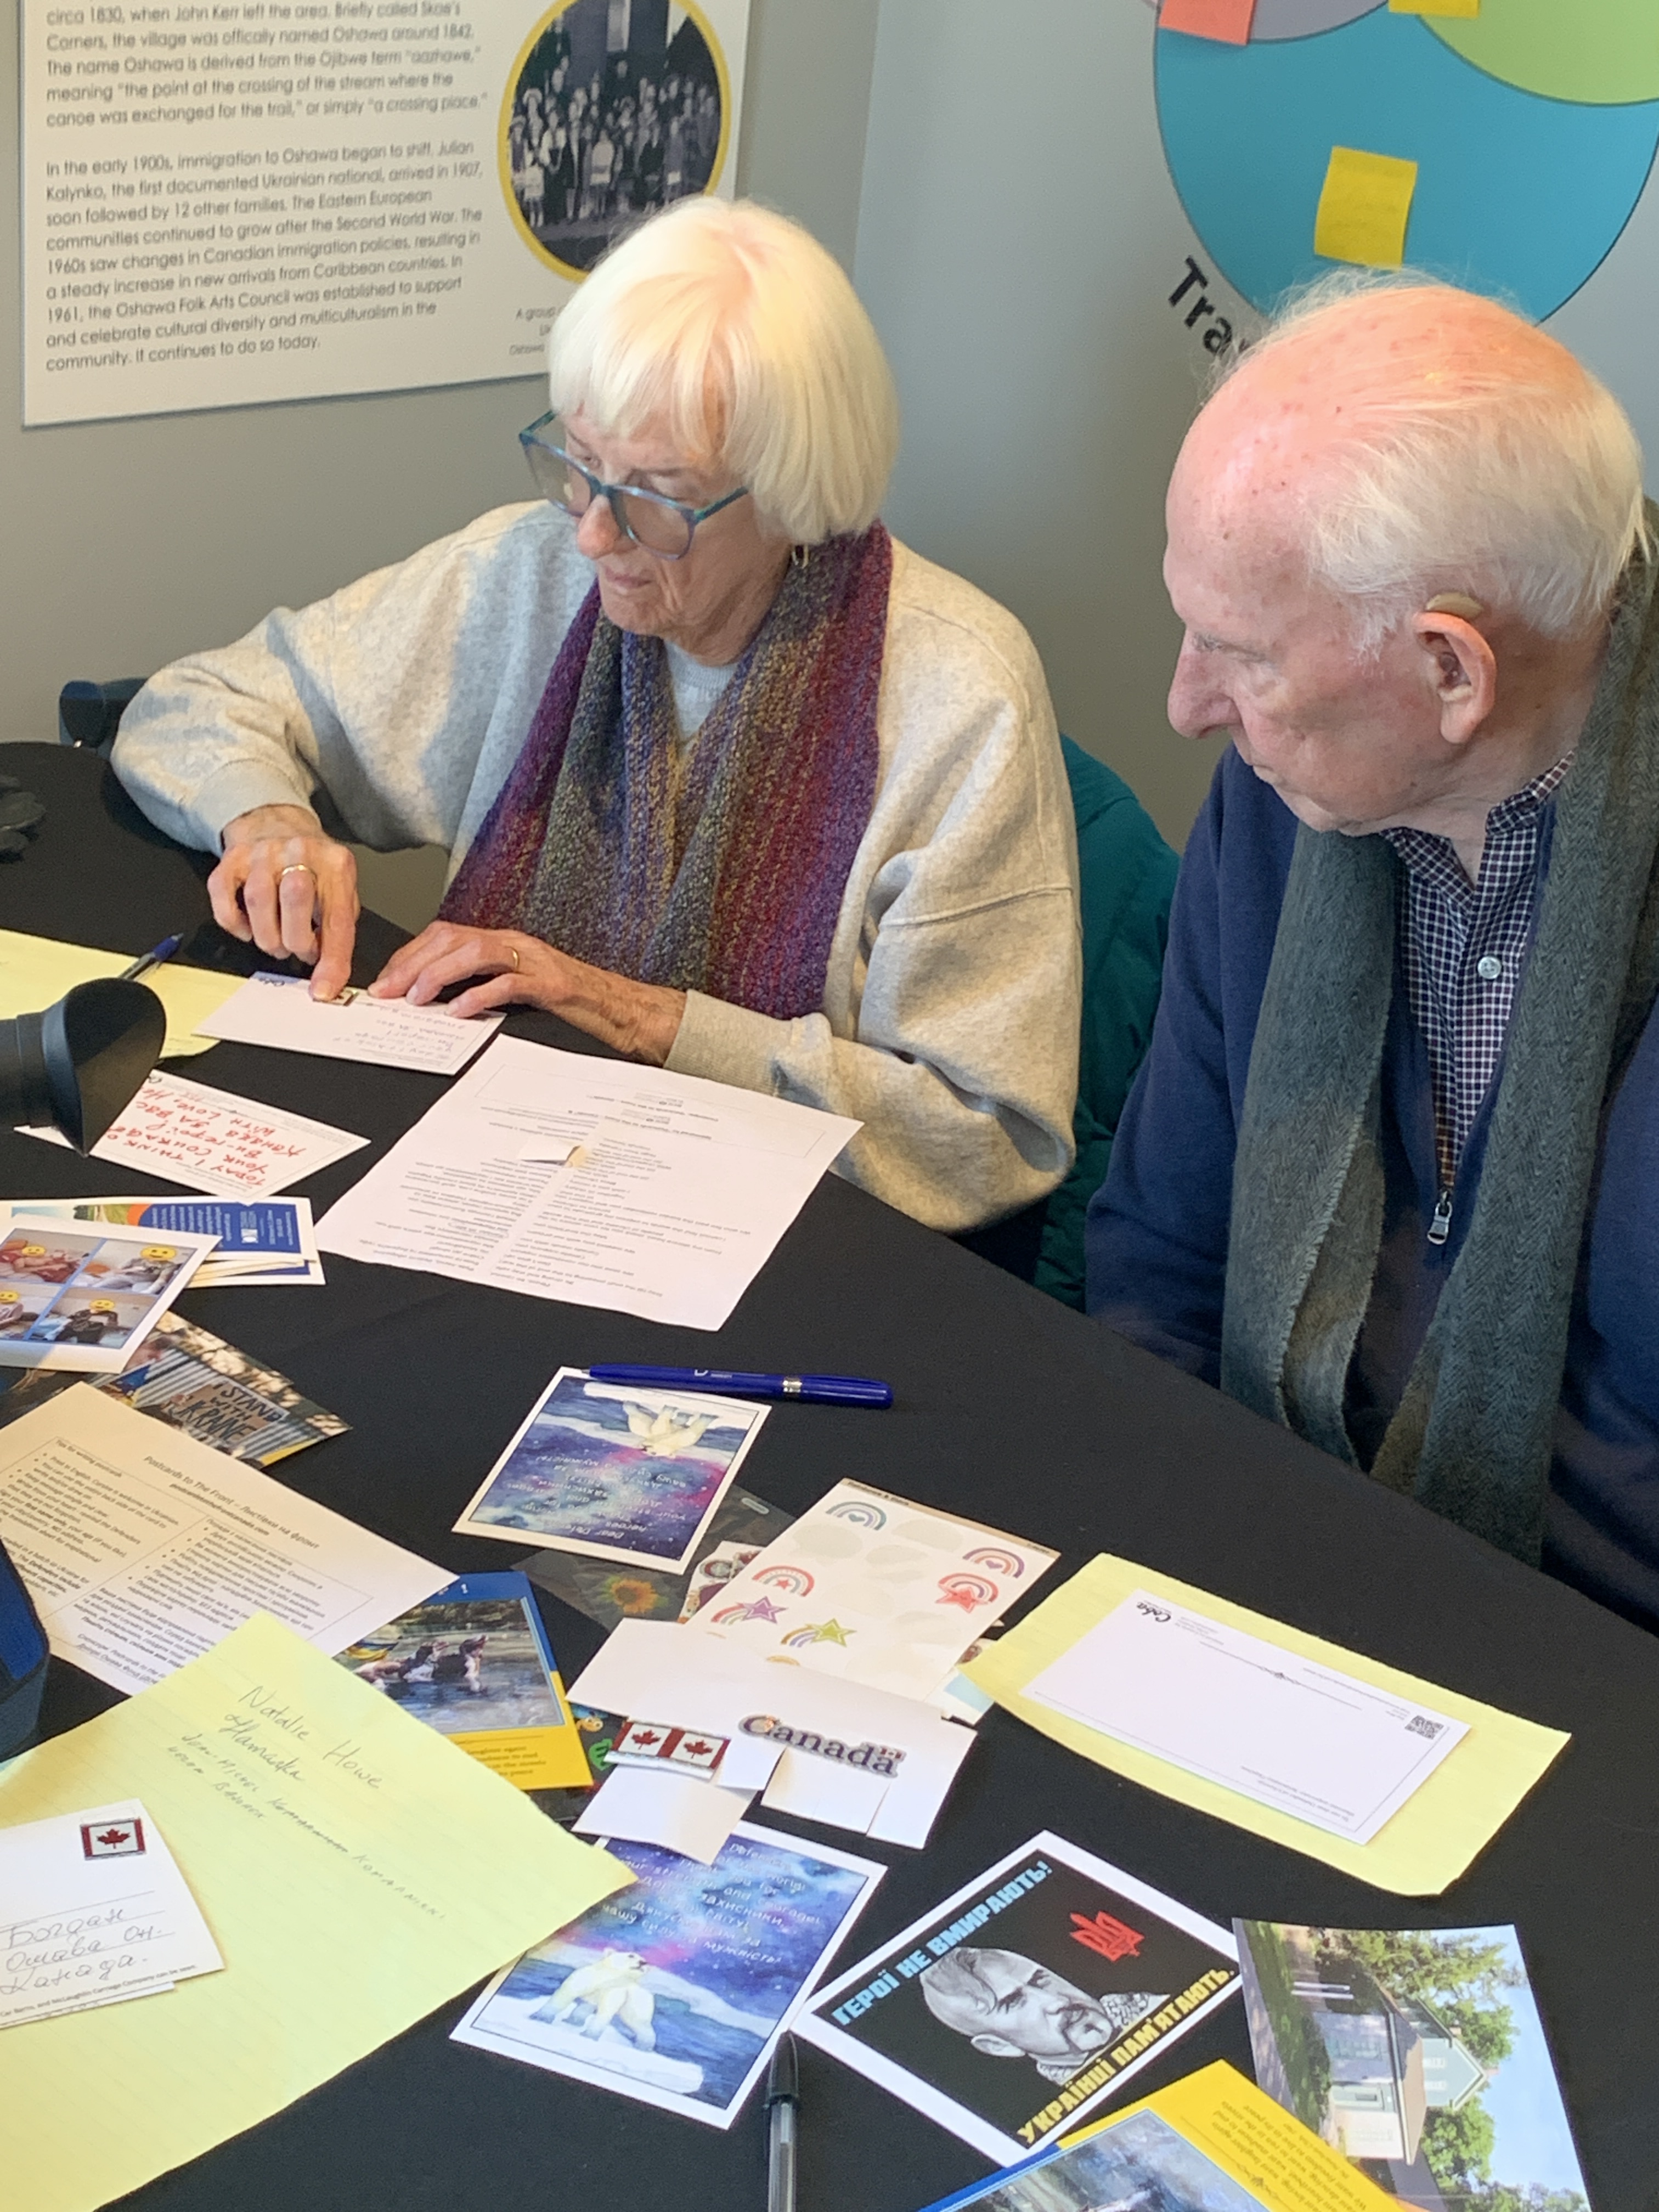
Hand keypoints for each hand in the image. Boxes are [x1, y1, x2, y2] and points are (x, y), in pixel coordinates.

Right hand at [209, 805, 360, 1000]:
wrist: (276, 824)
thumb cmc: (312, 866)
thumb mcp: (339, 889)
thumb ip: (339, 928)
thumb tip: (330, 976)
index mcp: (335, 864)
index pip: (336, 919)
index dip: (331, 960)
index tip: (323, 989)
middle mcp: (299, 852)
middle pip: (295, 905)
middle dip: (296, 942)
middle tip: (296, 947)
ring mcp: (262, 854)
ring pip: (258, 904)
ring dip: (267, 938)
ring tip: (275, 941)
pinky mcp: (231, 859)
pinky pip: (225, 901)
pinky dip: (235, 924)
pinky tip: (249, 927)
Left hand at [369, 923, 685, 1063]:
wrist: (623, 1010)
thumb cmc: (569, 1004)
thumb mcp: (517, 989)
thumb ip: (481, 986)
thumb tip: (433, 1001)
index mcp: (504, 942)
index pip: (445, 935)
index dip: (410, 955)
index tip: (385, 982)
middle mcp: (516, 943)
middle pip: (453, 938)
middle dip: (413, 964)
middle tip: (387, 992)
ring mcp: (536, 961)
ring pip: (477, 952)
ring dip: (440, 974)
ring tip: (416, 998)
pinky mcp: (554, 985)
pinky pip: (511, 983)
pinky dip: (480, 995)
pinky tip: (460, 1011)